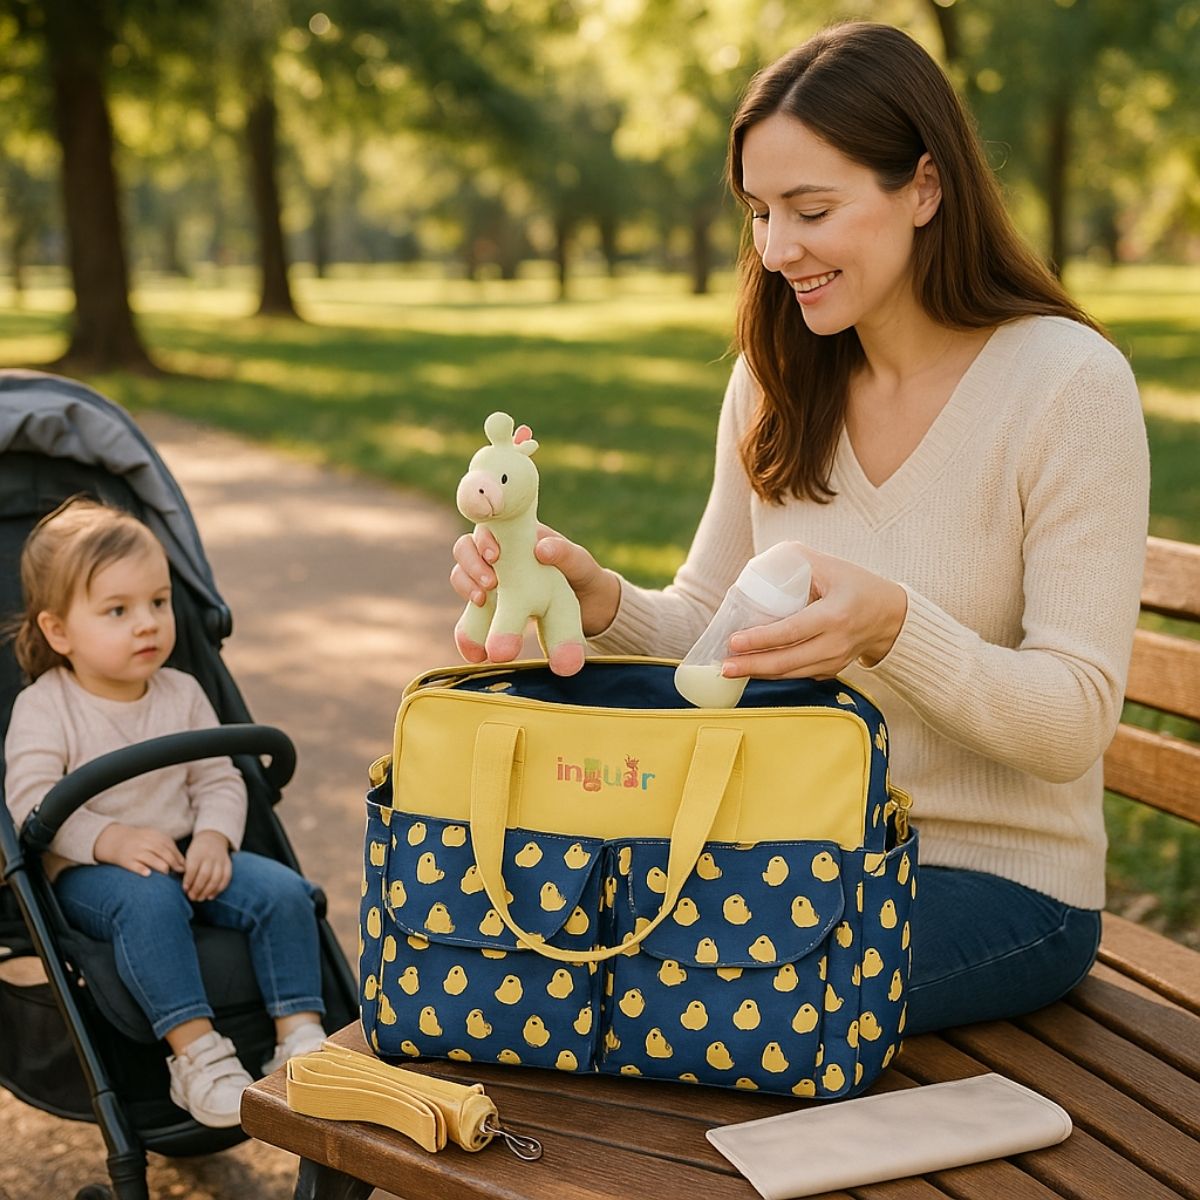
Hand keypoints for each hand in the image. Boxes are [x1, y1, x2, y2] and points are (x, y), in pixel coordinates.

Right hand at [94, 823, 186, 876]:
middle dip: (173, 863)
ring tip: (167, 873)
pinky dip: (142, 869)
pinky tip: (148, 874)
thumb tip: (182, 862)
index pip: (170, 845)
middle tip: (179, 872)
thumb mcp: (151, 837)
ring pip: (152, 859)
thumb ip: (165, 846)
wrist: (112, 839)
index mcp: (153, 835)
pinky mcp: (125, 860)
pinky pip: (135, 865)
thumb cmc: (138, 841)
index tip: (184, 866)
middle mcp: (144, 842)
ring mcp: (134, 851)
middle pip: (163, 852)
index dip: (178, 856)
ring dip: (162, 867)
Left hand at [183, 830, 232, 901]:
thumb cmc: (197, 852)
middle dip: (197, 888)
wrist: (212, 839)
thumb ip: (186, 869)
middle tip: (192, 897)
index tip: (185, 889)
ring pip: (216, 878)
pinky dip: (219, 889)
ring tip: (200, 898)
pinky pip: (226, 878)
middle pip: (205, 874)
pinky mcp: (228, 864)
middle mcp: (210, 857)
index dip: (189, 880)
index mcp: (197, 854)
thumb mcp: (189, 856)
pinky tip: (211, 896)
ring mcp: (220, 860)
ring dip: (208, 891)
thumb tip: (184, 887)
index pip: (193, 868)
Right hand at [450, 521, 621, 637]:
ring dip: (465, 584)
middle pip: (466, 547)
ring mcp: (493, 578)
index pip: (489, 526)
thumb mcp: (582, 565)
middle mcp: (500, 553)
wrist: (590, 611)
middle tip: (490, 583)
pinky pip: (469, 607)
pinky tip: (474, 634)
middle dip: (471, 562)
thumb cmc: (585, 577)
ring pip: (463, 573)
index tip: (494, 555)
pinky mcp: (491, 605)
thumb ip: (566, 555)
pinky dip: (467, 617)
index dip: (483, 537)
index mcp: (518, 535)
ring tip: (481, 602)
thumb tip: (541, 549)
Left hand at [723, 547, 907, 679]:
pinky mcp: (832, 670)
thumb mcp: (831, 566)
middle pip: (787, 661)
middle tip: (723, 665)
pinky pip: (799, 676)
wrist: (890, 616)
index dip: (760, 639)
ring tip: (730, 670)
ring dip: (758, 674)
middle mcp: (835, 643)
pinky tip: (753, 670)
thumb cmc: (857, 585)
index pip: (791, 631)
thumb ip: (796, 560)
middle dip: (752, 665)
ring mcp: (835, 661)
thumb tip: (758, 564)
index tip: (734, 641)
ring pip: (791, 674)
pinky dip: (774, 675)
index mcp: (834, 615)